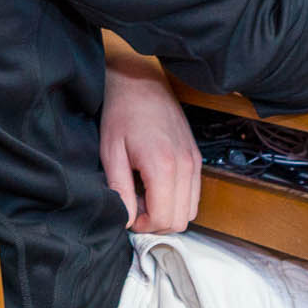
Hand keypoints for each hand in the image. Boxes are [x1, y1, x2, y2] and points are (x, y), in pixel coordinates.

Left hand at [99, 50, 200, 232]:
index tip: (128, 215)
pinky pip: (193, 194)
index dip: (143, 225)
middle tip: (134, 205)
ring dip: (167, 211)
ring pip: (190, 211)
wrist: (140, 82)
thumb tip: (126, 219)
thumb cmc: (122, 113)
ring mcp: (194, 162)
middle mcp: (186, 166)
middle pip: (180, 220)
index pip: (163, 219)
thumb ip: (120, 190)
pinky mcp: (196, 158)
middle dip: (155, 222)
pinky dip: (176, 199)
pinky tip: (154, 185)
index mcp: (164, 166)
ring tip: (143, 194)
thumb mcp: (111, 153)